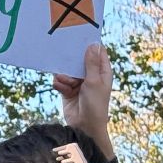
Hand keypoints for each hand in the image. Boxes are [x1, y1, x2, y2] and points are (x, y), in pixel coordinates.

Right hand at [53, 43, 113, 157]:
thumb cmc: (95, 105)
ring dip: (64, 76)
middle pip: (78, 59)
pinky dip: (60, 84)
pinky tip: (63, 90)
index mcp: (102, 71)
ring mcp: (78, 82)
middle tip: (66, 60)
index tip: (78, 36)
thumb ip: (92, 63)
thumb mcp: (94, 81)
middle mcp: (90, 75)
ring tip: (68, 84)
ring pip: (66, 69)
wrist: (84, 127)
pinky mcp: (67, 89)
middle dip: (71, 61)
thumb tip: (93, 44)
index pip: (97, 52)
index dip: (89, 44)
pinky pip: (59, 80)